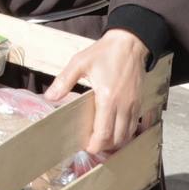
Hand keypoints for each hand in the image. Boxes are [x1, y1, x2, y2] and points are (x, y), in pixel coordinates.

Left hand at [45, 29, 149, 153]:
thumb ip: (64, 81)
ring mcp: (133, 104)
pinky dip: (126, 132)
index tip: (87, 146)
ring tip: (103, 140)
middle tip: (92, 145)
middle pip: (118, 138)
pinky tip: (115, 130)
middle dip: (105, 146)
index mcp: (108, 98)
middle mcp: (123, 105)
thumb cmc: (105, 52)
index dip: (96, 144)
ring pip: (128, 134)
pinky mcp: (139, 101)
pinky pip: (135, 124)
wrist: (130, 43)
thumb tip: (49, 97)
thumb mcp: (80, 62)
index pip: (104, 132)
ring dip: (116, 141)